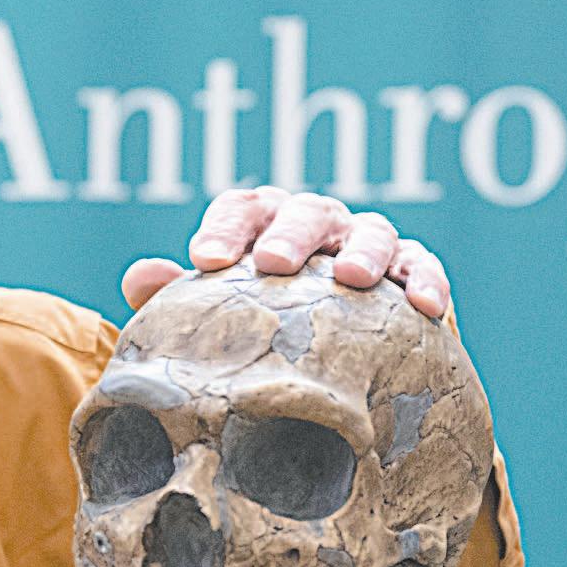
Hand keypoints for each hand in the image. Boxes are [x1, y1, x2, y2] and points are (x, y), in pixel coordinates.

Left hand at [120, 187, 451, 317]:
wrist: (329, 357)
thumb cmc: (256, 324)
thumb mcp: (216, 312)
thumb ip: (176, 296)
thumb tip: (139, 279)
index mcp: (263, 224)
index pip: (242, 209)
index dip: (223, 230)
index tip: (204, 262)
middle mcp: (315, 223)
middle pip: (305, 213)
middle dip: (289, 235)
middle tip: (273, 265)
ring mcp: (365, 243)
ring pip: (371, 232)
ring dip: (362, 252)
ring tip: (350, 279)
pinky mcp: (411, 272)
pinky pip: (422, 267)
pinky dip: (427, 280)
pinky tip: (427, 307)